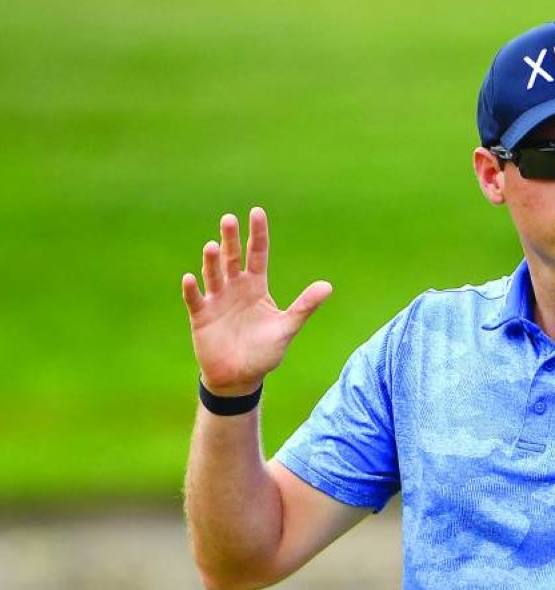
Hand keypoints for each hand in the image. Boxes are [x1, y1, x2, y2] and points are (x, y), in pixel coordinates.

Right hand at [181, 207, 332, 394]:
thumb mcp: (286, 328)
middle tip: (229, 219)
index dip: (257, 234)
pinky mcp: (201, 316)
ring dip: (212, 261)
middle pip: (232, 258)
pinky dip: (193, 289)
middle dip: (231, 239)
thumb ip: (304, 307)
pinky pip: (195, 299)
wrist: (240, 378)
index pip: (257, 254)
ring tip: (213, 246)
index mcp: (257, 287)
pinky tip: (191, 278)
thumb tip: (328, 286)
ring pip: (213, 274)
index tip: (257, 212)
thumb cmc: (264, 352)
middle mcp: (235, 288)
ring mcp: (216, 300)